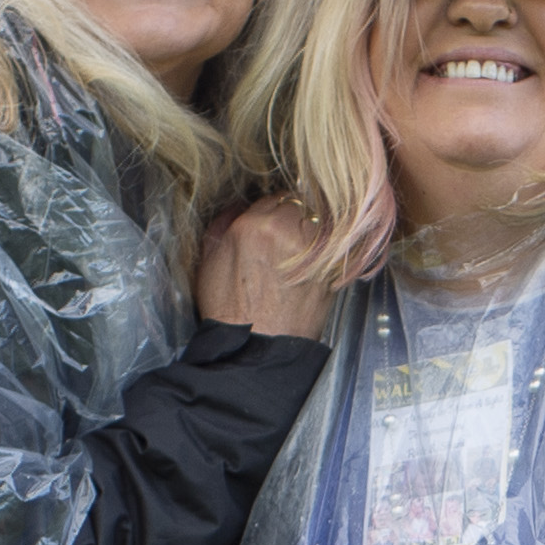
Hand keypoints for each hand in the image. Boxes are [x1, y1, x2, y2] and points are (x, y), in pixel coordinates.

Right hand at [198, 195, 337, 342]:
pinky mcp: (331, 270)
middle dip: (293, 211)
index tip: (270, 218)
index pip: (270, 196)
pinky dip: (329, 244)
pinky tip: (317, 255)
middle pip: (299, 202)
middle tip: (286, 228)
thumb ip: (221, 224)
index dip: (270, 208)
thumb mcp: (209, 261)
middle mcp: (288, 233)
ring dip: (313, 224)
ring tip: (301, 241)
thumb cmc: (231, 310)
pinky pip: (336, 243)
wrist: (258, 348)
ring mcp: (314, 251)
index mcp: (254, 226)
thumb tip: (237, 205)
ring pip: (319, 218)